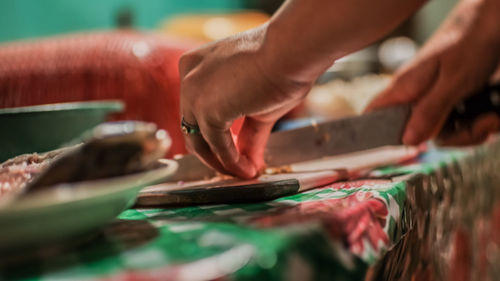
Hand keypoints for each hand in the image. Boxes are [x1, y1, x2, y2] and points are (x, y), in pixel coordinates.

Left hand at [179, 26, 313, 177]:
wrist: (292, 51)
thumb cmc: (283, 66)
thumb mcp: (258, 103)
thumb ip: (249, 133)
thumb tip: (250, 161)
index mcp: (196, 66)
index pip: (196, 108)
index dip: (212, 134)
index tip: (232, 151)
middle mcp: (188, 76)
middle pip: (193, 126)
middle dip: (214, 153)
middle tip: (236, 168)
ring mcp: (193, 94)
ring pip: (199, 140)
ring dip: (222, 163)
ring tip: (246, 173)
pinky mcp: (207, 112)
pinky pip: (218, 146)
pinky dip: (232, 162)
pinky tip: (250, 169)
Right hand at [367, 0, 499, 145]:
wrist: (494, 20)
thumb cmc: (469, 39)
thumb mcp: (452, 80)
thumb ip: (429, 111)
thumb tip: (408, 140)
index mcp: (404, 89)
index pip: (374, 116)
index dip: (376, 137)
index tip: (398, 153)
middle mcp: (416, 96)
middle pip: (419, 134)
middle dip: (452, 138)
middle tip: (476, 128)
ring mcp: (435, 98)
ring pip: (443, 132)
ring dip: (471, 132)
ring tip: (490, 119)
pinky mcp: (452, 99)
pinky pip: (459, 124)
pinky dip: (478, 124)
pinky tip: (490, 115)